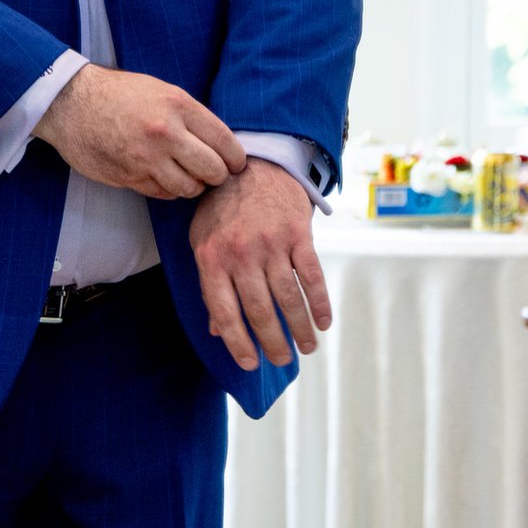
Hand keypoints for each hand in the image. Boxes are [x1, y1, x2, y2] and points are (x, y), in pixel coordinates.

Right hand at [31, 65, 248, 199]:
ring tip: (187, 176)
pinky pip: (163, 193)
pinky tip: (162, 176)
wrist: (71, 103)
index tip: (236, 163)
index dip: (236, 158)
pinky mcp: (129, 177)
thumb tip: (221, 143)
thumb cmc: (119, 94)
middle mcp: (166, 133)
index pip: (225, 142)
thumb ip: (191, 116)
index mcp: (179, 106)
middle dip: (218, 176)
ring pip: (189, 188)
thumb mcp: (162, 91)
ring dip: (193, 186)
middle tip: (213, 173)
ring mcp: (147, 158)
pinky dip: (168, 190)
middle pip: (213, 171)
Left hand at [190, 159, 332, 371]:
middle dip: (272, 342)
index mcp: (213, 258)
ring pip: (288, 297)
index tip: (249, 364)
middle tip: (281, 360)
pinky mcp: (298, 234)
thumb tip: (217, 330)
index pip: (225, 312)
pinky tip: (324, 321)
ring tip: (306, 348)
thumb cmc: (223, 207)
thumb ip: (210, 285)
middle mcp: (241, 253)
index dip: (237, 342)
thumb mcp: (203, 242)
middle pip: (260, 310)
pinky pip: (311, 275)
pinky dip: (320, 302)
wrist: (254, 164)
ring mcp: (271, 243)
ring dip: (299, 328)